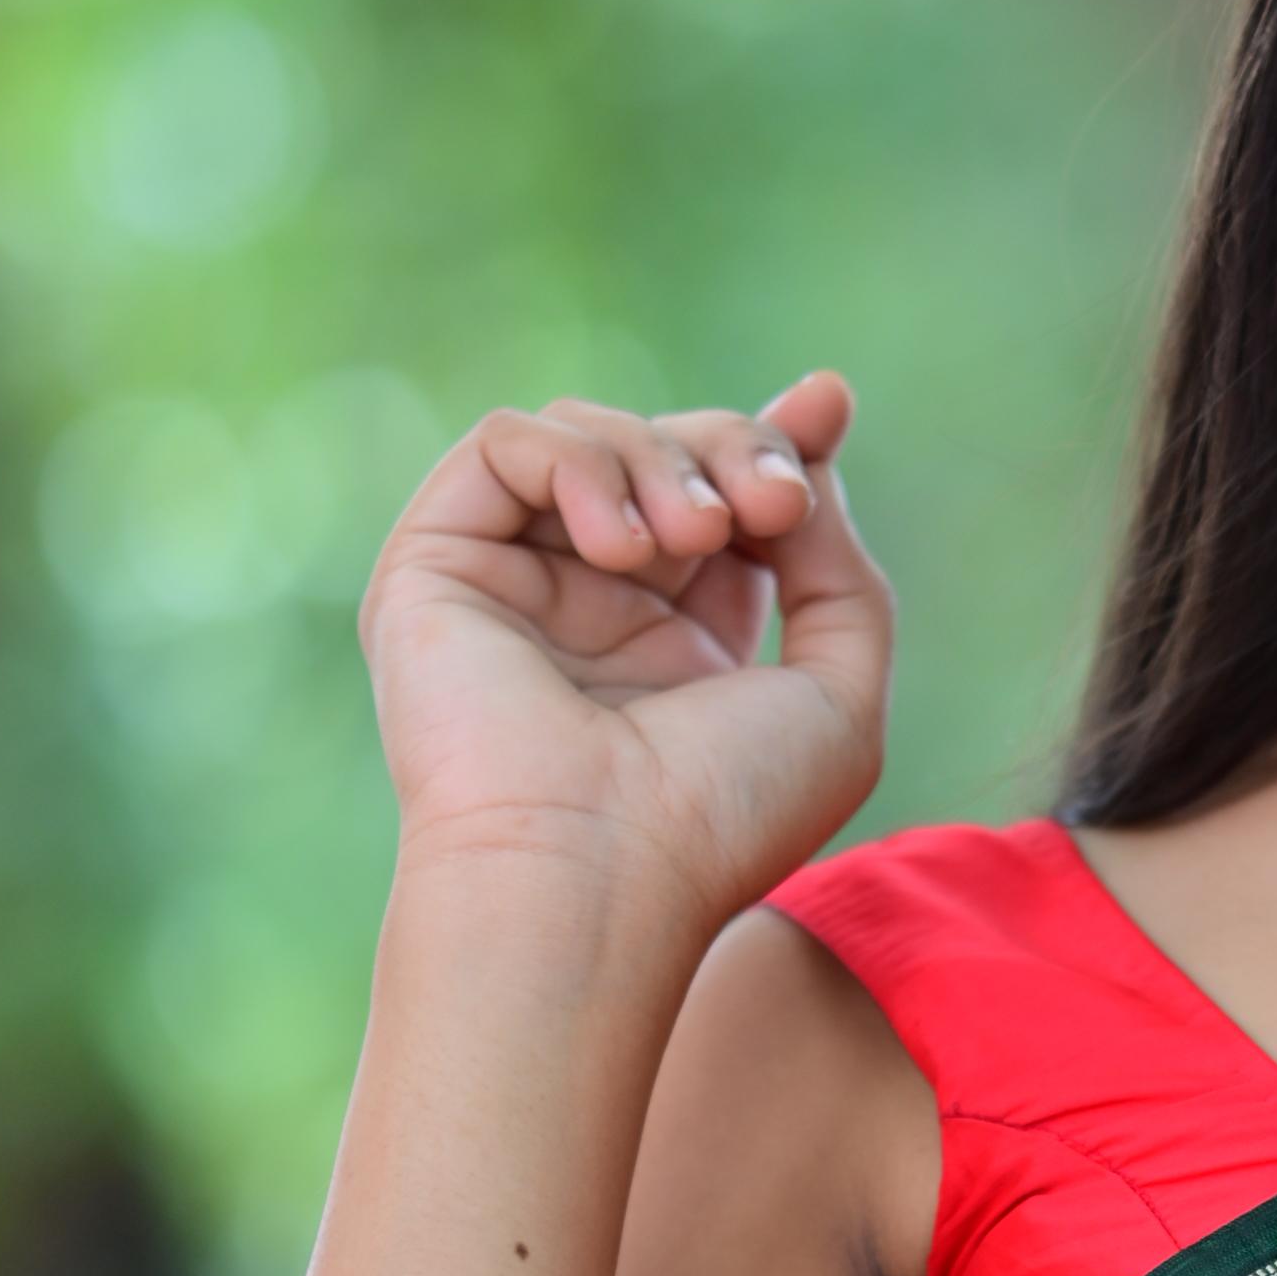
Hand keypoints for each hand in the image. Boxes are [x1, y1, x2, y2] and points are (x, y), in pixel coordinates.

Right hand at [360, 375, 892, 932]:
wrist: (594, 873)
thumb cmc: (718, 813)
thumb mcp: (837, 693)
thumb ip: (840, 572)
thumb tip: (806, 450)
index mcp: (681, 646)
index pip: (723, 503)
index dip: (773, 439)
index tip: (825, 402)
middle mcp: (592, 610)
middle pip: (668, 452)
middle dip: (735, 445)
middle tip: (773, 500)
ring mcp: (513, 584)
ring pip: (589, 434)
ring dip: (663, 457)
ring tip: (695, 533)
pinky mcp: (436, 565)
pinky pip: (504, 443)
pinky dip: (577, 460)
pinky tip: (621, 545)